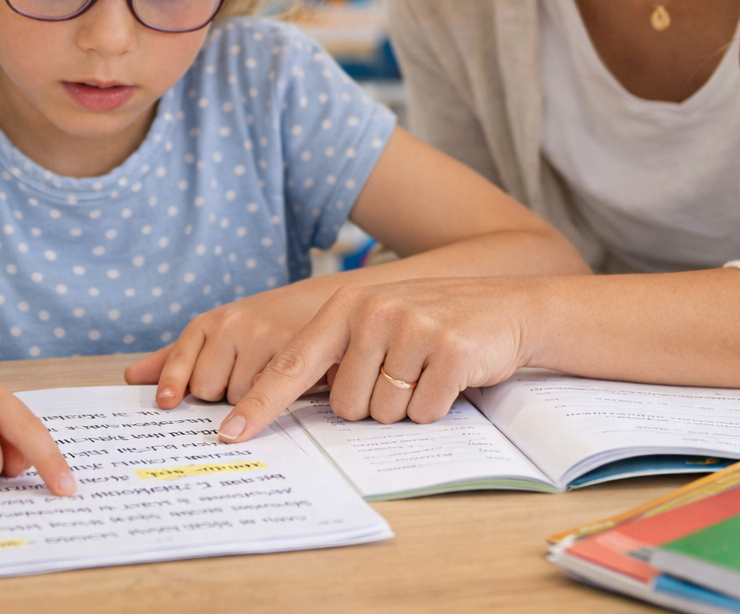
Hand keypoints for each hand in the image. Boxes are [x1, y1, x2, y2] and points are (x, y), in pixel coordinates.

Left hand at [123, 279, 332, 407]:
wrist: (322, 304)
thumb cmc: (264, 326)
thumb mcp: (219, 333)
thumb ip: (178, 356)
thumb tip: (132, 377)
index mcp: (212, 320)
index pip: (181, 356)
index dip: (173, 381)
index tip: (166, 402)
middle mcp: (234, 324)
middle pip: (205, 387)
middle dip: (220, 393)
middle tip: (243, 376)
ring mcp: (263, 336)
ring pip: (236, 397)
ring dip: (248, 398)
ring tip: (267, 376)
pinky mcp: (293, 351)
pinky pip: (266, 393)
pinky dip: (270, 398)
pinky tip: (283, 385)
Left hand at [216, 277, 547, 442]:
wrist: (509, 307)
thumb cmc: (435, 323)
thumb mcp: (379, 322)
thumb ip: (337, 352)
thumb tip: (280, 399)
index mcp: (348, 306)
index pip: (291, 363)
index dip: (259, 403)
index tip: (230, 434)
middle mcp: (374, 311)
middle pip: (344, 405)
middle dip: (372, 404)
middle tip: (402, 375)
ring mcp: (413, 328)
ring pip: (383, 413)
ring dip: (406, 406)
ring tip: (427, 372)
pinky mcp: (451, 349)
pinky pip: (424, 412)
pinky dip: (437, 406)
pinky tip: (451, 377)